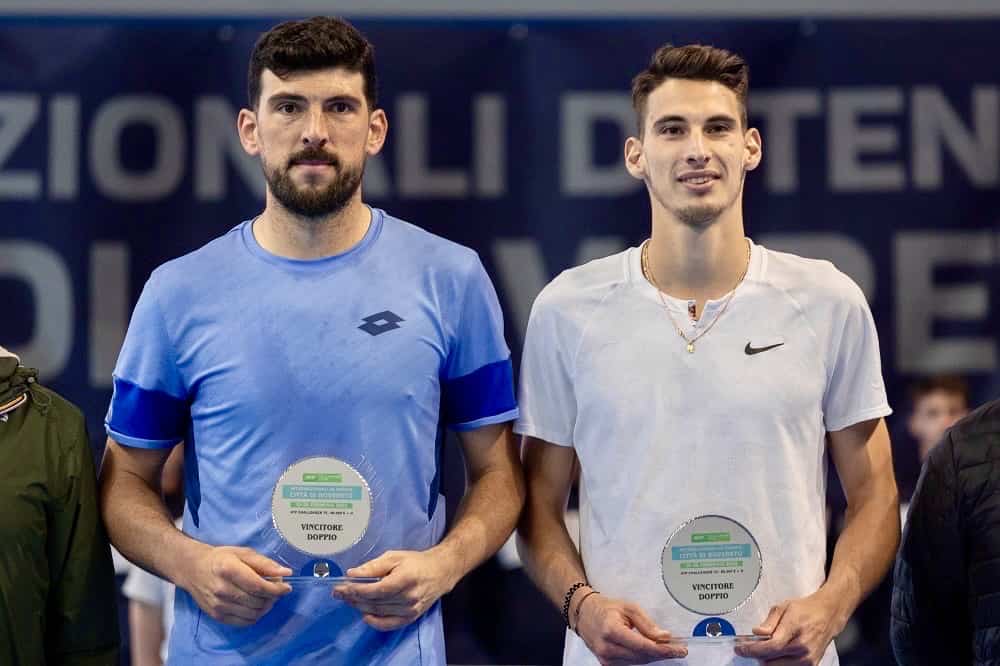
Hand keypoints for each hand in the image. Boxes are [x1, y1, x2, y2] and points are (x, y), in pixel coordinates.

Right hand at [181, 545, 291, 626]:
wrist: (193, 569)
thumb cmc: (221, 558)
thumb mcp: (243, 553)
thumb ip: (265, 563)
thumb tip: (286, 573)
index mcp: (228, 569)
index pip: (258, 586)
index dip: (276, 589)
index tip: (287, 587)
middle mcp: (222, 589)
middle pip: (257, 601)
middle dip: (273, 597)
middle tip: (276, 589)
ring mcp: (218, 605)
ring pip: (253, 613)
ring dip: (266, 607)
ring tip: (266, 596)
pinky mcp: (217, 615)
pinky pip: (244, 622)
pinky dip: (255, 615)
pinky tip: (256, 605)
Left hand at [333, 549, 458, 630]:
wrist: (440, 571)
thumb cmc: (416, 562)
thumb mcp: (394, 557)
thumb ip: (373, 566)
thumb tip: (352, 574)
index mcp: (405, 578)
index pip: (376, 589)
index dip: (357, 590)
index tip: (342, 586)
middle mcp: (409, 597)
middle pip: (375, 602)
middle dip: (354, 597)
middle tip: (339, 592)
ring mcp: (411, 609)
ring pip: (379, 612)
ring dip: (360, 607)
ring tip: (348, 599)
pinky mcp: (411, 617)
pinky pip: (389, 624)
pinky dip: (375, 622)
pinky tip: (364, 615)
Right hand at [574, 594, 687, 664]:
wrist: (584, 614)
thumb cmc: (606, 608)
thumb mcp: (629, 607)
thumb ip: (647, 624)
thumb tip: (664, 637)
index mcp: (611, 630)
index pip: (643, 646)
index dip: (664, 650)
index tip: (680, 649)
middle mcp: (607, 648)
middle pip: (642, 656)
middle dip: (662, 653)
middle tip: (678, 648)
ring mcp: (605, 658)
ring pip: (638, 662)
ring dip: (654, 656)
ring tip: (667, 648)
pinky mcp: (606, 664)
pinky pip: (631, 663)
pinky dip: (643, 657)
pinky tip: (651, 651)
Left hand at [735, 591, 844, 664]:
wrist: (828, 615)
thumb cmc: (805, 610)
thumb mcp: (784, 607)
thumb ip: (769, 621)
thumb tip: (757, 633)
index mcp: (795, 630)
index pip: (770, 646)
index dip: (751, 650)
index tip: (740, 648)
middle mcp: (803, 648)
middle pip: (771, 660)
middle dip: (756, 655)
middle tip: (748, 647)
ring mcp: (808, 660)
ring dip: (766, 660)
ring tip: (761, 649)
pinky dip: (777, 663)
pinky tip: (773, 654)